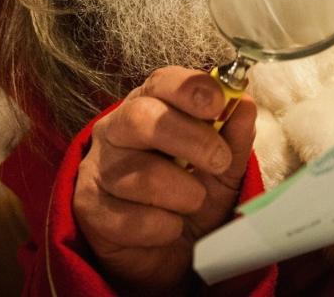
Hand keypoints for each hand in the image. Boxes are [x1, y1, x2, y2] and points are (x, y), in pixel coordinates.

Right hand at [74, 66, 256, 291]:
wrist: (168, 252)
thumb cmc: (190, 193)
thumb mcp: (222, 166)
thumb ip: (233, 136)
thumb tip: (244, 104)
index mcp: (148, 105)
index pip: (160, 82)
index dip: (190, 88)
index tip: (218, 103)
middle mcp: (115, 129)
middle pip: (142, 118)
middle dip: (191, 139)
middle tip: (218, 161)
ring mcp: (97, 168)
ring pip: (142, 175)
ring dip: (183, 194)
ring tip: (192, 202)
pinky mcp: (89, 208)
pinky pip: (131, 219)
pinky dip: (163, 227)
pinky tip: (168, 226)